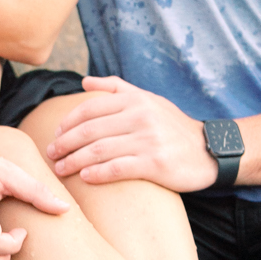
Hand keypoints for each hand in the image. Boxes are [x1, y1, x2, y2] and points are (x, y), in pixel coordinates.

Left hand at [44, 75, 218, 190]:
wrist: (209, 151)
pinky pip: (117, 168)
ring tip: (61, 169)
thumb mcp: (149, 99)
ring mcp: (148, 140)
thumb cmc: (173, 127)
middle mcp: (140, 116)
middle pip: (90, 130)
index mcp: (135, 100)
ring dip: (74, 161)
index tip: (57, 135)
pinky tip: (85, 178)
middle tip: (51, 154)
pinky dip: (97, 173)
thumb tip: (85, 81)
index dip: (69, 123)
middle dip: (65, 143)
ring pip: (99, 150)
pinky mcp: (155, 163)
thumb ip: (116, 88)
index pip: (90, 108)